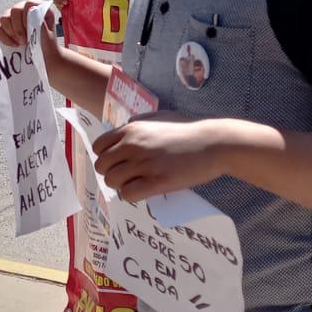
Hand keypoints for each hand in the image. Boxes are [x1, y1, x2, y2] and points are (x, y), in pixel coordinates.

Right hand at [0, 0, 48, 46]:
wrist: (43, 54)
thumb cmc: (47, 44)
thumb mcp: (49, 38)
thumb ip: (43, 26)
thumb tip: (34, 13)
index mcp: (38, 8)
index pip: (29, 4)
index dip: (28, 16)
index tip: (30, 30)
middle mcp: (24, 8)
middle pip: (15, 10)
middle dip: (18, 29)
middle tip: (24, 41)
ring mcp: (13, 16)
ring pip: (4, 18)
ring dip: (11, 33)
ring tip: (20, 43)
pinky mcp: (5, 25)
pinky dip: (4, 38)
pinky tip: (14, 44)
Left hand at [91, 115, 231, 201]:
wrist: (213, 143)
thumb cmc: (189, 129)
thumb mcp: (160, 116)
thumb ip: (140, 121)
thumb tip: (126, 126)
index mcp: (130, 129)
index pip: (99, 147)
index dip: (106, 157)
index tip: (119, 162)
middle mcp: (132, 145)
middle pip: (102, 166)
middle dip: (112, 172)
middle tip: (128, 176)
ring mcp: (143, 164)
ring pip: (112, 181)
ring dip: (121, 185)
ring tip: (136, 183)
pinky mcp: (156, 182)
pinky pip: (127, 194)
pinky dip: (132, 195)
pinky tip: (144, 190)